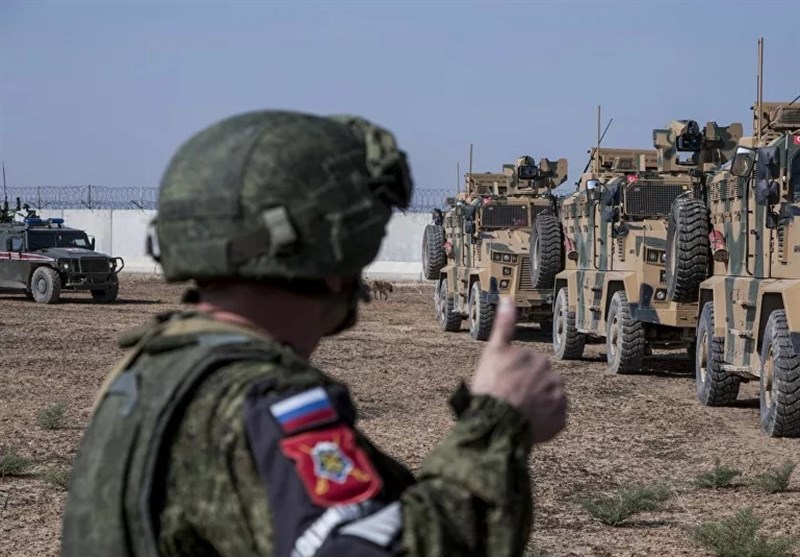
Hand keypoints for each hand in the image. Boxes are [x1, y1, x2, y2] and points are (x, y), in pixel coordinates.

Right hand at [471, 297, 566, 442]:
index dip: (513, 377)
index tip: (502, 384)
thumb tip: (508, 298)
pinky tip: (527, 424)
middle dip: (529, 390)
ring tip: (517, 414)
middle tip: (509, 400)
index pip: (529, 368)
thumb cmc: (492, 384)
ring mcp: (559, 401)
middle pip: (541, 384)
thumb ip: (504, 325)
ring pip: (548, 402)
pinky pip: (552, 420)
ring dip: (537, 406)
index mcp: (539, 360)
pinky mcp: (560, 422)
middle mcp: (554, 378)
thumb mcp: (494, 351)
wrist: (497, 421)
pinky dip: (543, 423)